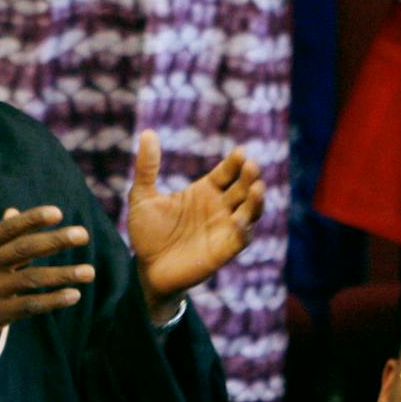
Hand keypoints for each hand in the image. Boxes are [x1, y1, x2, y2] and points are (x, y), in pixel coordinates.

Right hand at [0, 206, 91, 365]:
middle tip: (83, 234)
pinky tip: (72, 296)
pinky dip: (52, 300)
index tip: (58, 212)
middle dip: (55, 240)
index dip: (32, 219)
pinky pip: (29, 306)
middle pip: (24, 249)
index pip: (8, 229)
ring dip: (63, 274)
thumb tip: (14, 212)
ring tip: (89, 271)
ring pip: (32, 279)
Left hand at [126, 131, 264, 316]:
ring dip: (256, 201)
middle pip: (242, 188)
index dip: (235, 163)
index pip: (226, 172)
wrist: (146, 269)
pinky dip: (244, 229)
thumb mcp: (142, 197)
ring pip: (249, 212)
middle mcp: (219, 208)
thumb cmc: (147, 232)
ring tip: (258, 187)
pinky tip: (240, 220)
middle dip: (249, 177)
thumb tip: (147, 132)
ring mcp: (223, 229)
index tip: (241, 152)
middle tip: (252, 165)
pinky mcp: (223, 251)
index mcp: (204, 191)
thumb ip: (147, 167)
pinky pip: (240, 239)